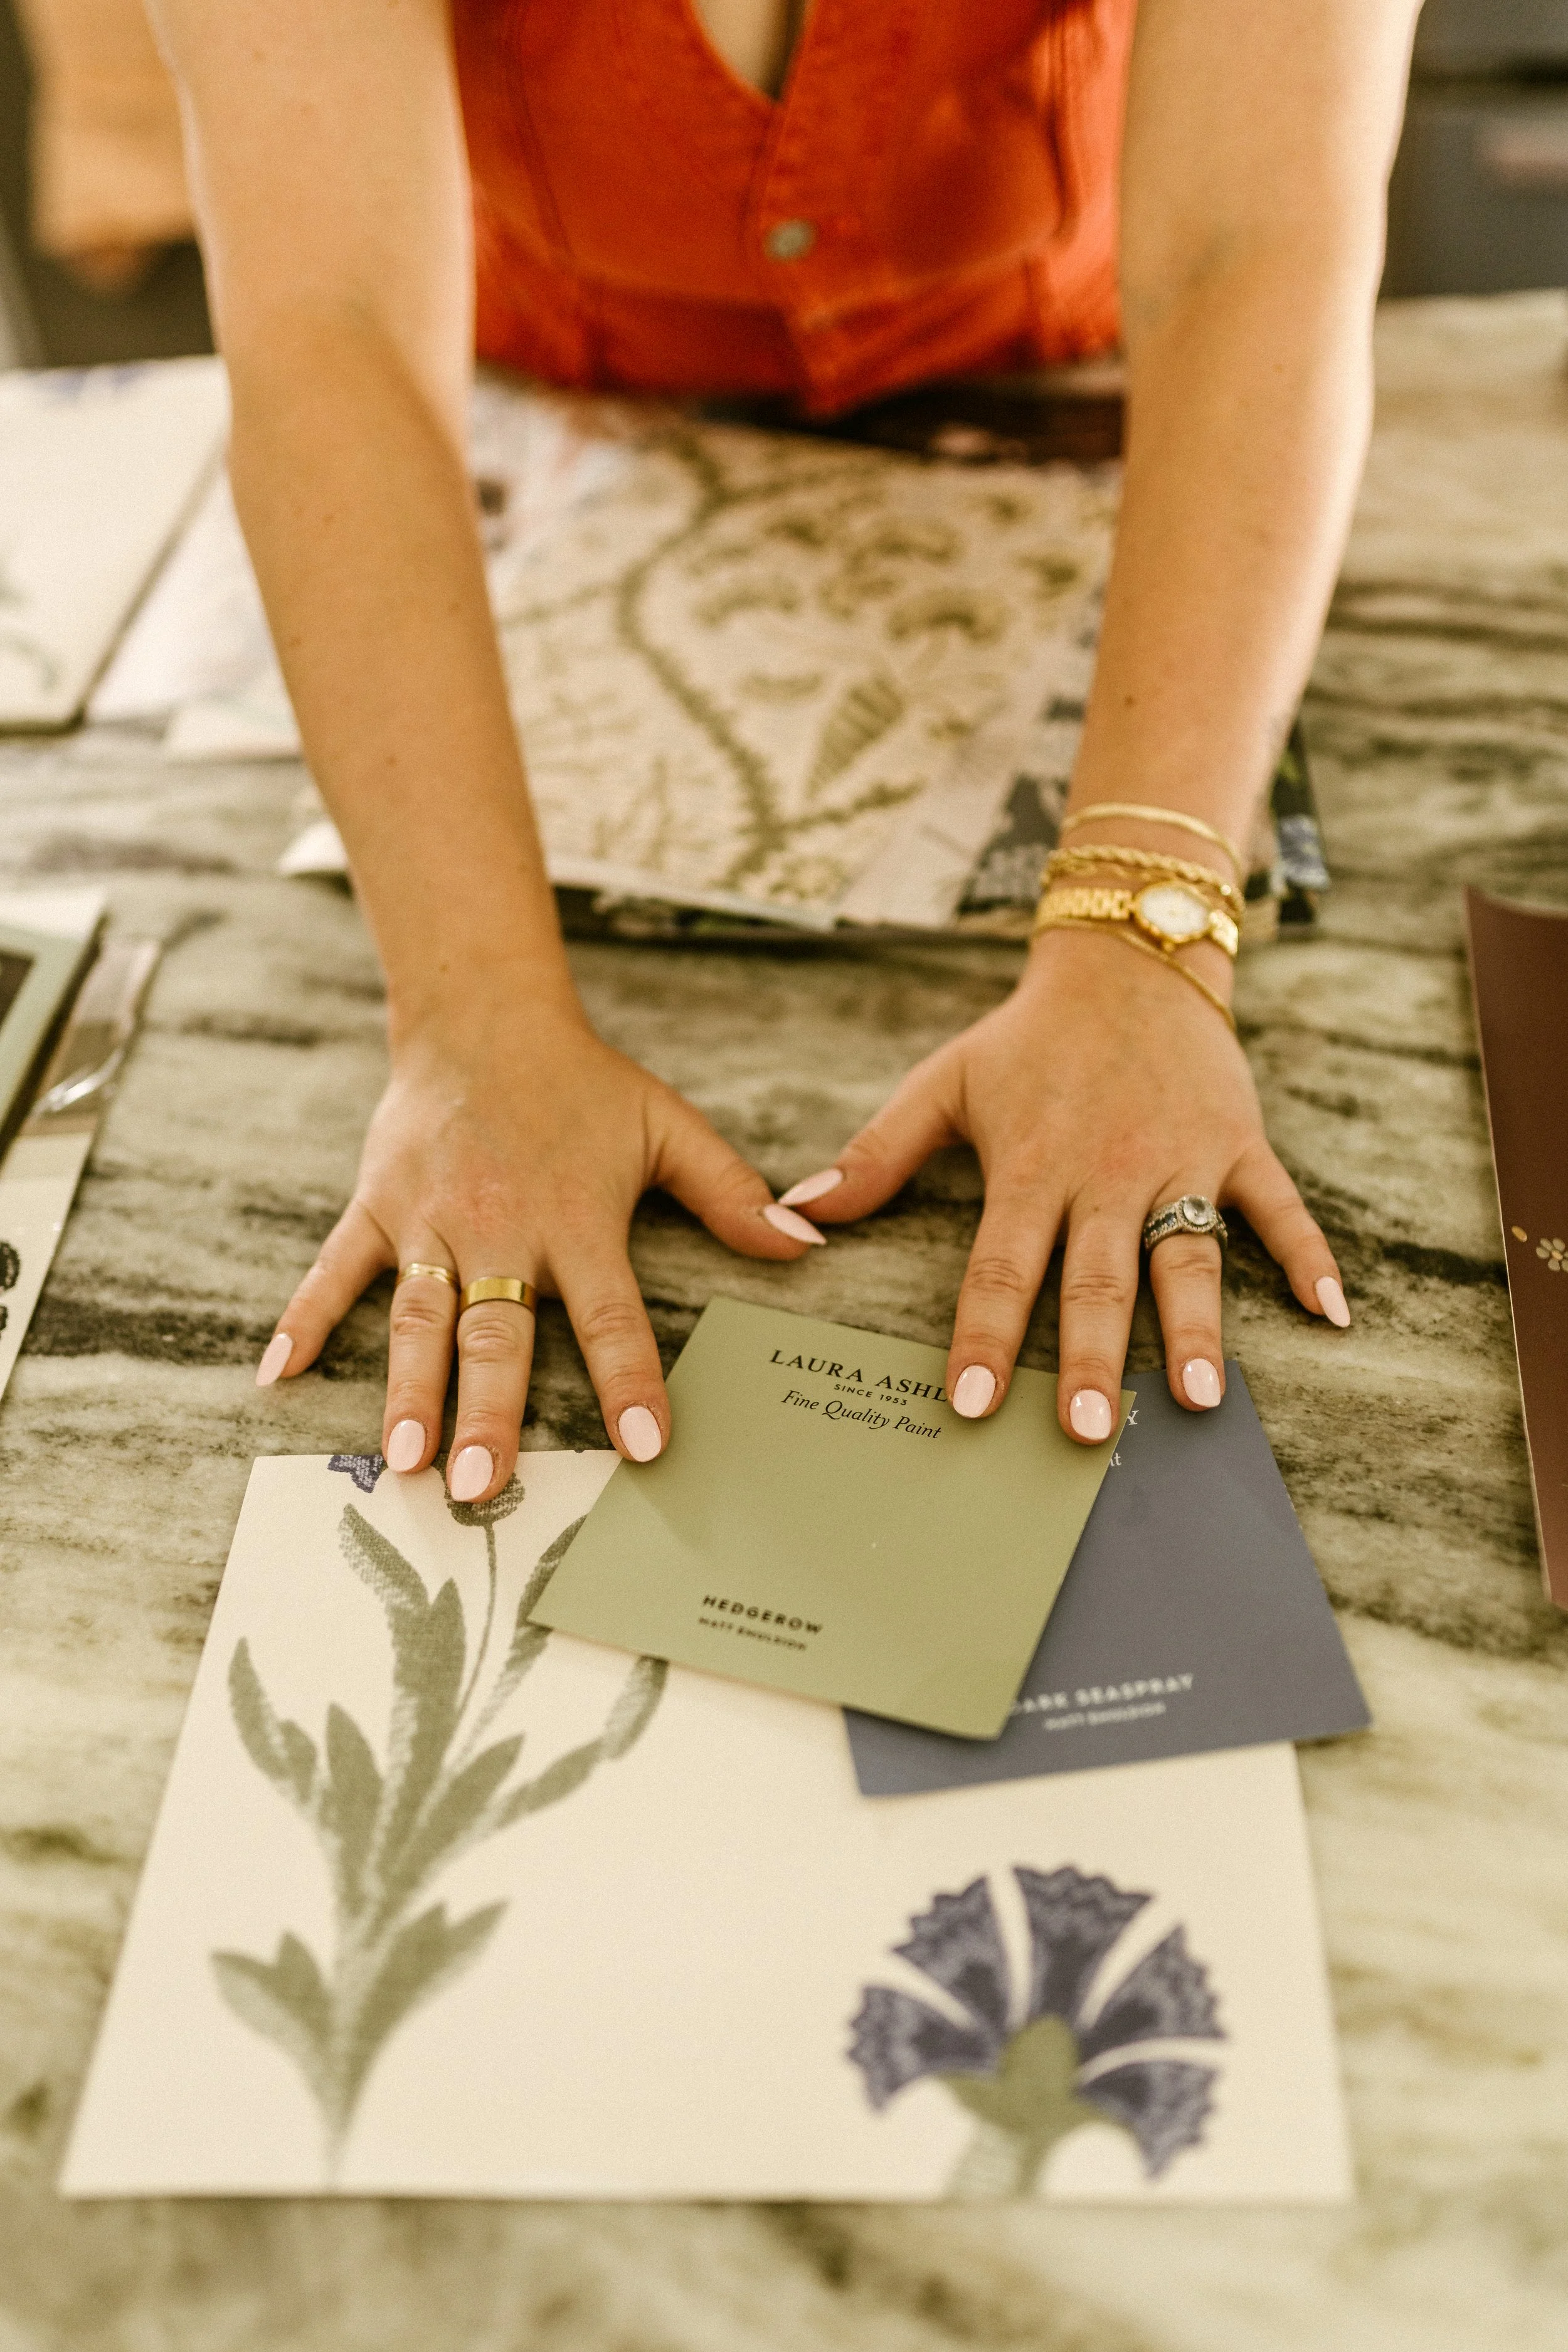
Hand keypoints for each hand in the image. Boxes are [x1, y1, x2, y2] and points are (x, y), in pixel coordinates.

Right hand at [254, 1000, 821, 1497]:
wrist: (482, 1016)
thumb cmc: (582, 1083)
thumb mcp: (667, 1126)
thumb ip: (733, 1192)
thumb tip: (805, 1244)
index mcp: (576, 1220)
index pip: (612, 1315)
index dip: (629, 1381)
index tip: (642, 1447)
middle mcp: (500, 1229)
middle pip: (496, 1335)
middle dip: (487, 1414)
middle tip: (479, 1485)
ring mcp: (429, 1223)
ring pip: (418, 1319)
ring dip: (407, 1391)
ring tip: (401, 1460)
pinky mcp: (376, 1208)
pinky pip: (333, 1271)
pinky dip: (304, 1320)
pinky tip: (275, 1375)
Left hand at [786, 928, 1348, 1440]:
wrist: (1128, 957)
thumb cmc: (1027, 1039)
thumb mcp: (944, 1082)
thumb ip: (876, 1152)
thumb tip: (799, 1210)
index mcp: (1034, 1164)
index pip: (1003, 1264)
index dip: (985, 1335)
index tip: (971, 1403)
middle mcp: (1109, 1171)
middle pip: (1098, 1278)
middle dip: (1091, 1358)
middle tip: (1086, 1433)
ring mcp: (1182, 1162)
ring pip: (1190, 1256)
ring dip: (1196, 1329)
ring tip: (1198, 1397)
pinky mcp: (1238, 1146)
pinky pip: (1281, 1209)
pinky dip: (1309, 1258)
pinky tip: (1333, 1315)